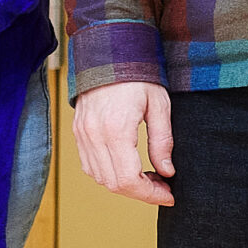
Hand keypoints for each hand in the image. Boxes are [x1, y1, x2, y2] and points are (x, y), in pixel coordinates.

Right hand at [71, 80, 174, 205]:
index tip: (169, 195)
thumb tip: (167, 172)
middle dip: (140, 193)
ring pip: (100, 178)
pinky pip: (89, 166)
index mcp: (116, 129)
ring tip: (147, 178)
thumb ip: (162, 141)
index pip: (129, 179)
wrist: (108, 52)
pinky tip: (127, 167)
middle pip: (114, 184)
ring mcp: (83, 134)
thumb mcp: (159, 105)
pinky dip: (108, 174)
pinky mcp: (79, 132)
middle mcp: (94, 135)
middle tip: (162, 188)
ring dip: (124, 185)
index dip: (150, 194)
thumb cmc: (137, 74)